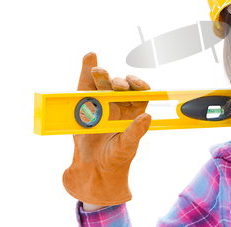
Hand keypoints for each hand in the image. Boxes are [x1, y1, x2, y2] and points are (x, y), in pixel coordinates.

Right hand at [63, 52, 150, 206]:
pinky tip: (90, 57)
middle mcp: (119, 105)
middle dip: (119, 82)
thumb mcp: (127, 147)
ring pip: (103, 84)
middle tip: (116, 85)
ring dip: (102, 75)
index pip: (140, 93)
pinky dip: (86, 71)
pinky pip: (85, 86)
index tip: (139, 86)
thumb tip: (147, 117)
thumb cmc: (115, 160)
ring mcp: (101, 103)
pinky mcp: (83, 105)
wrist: (91, 172)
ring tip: (98, 71)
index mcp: (134, 112)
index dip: (140, 86)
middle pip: (120, 87)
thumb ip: (136, 132)